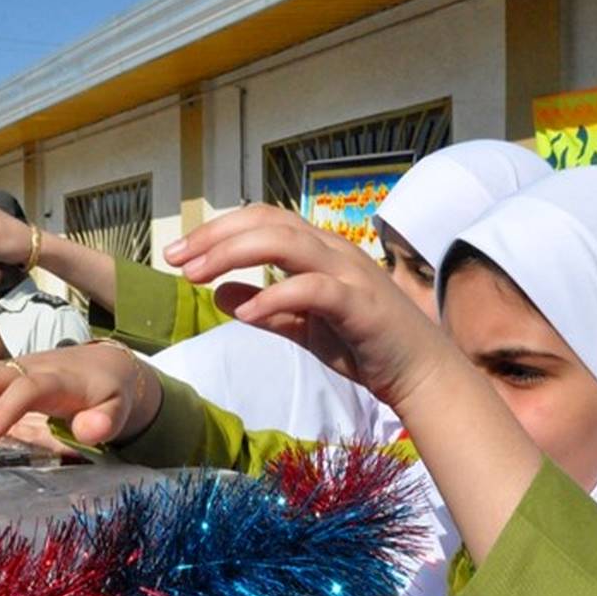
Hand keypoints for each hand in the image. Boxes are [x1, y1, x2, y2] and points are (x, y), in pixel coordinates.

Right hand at [0, 343, 160, 449]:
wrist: (105, 363)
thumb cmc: (111, 392)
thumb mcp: (119, 407)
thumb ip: (106, 419)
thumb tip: (90, 430)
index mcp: (55, 378)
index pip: (25, 390)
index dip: (3, 412)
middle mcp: (27, 367)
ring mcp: (10, 367)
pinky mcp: (0, 372)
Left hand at [163, 204, 450, 411]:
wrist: (420, 374)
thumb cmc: (365, 346)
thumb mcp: (303, 327)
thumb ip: (266, 310)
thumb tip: (219, 295)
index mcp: (319, 251)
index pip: (262, 221)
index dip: (217, 231)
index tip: (179, 255)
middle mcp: (334, 251)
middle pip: (268, 222)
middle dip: (216, 237)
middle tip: (176, 260)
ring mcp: (349, 274)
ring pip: (287, 243)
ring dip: (235, 254)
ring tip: (198, 275)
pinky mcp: (361, 305)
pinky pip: (313, 290)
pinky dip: (276, 295)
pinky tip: (245, 311)